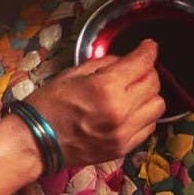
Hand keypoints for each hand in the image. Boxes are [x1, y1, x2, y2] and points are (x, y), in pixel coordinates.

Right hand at [23, 40, 164, 167]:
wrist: (35, 142)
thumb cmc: (46, 106)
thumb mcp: (70, 75)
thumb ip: (102, 65)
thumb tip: (122, 62)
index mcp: (105, 88)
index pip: (140, 63)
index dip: (148, 50)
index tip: (149, 46)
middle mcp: (120, 111)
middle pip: (153, 84)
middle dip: (148, 71)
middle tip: (137, 68)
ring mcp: (123, 132)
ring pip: (157, 106)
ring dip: (149, 94)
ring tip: (134, 91)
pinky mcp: (122, 148)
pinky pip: (149, 127)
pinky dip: (144, 115)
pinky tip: (130, 110)